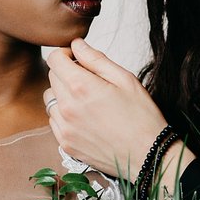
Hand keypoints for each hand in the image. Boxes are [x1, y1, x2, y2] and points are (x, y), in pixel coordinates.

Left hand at [44, 39, 171, 179]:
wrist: (147, 155)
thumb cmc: (141, 117)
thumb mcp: (125, 79)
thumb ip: (96, 59)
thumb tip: (77, 45)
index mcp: (81, 87)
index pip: (54, 59)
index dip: (65, 53)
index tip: (76, 58)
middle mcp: (67, 108)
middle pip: (52, 78)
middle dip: (66, 72)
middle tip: (89, 79)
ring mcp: (64, 128)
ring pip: (51, 100)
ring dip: (63, 94)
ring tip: (87, 100)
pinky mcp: (65, 143)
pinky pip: (54, 121)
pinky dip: (64, 115)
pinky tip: (85, 117)